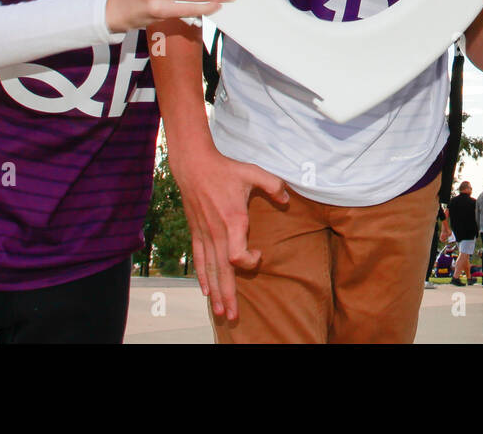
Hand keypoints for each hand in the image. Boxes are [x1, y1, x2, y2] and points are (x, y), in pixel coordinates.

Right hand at [169, 145, 288, 320]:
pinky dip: (202, 277)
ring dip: (215, 292)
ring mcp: (205, 235)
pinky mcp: (196, 233)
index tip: (259, 254)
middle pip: (222, 272)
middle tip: (232, 316)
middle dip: (228, 295)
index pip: (237, 256)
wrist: (195, 166)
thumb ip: (273, 185)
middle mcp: (217, 233)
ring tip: (219, 311)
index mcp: (233, 221)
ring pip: (210, 270)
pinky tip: (205, 290)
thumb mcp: (253, 172)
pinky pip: (199, 260)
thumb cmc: (226, 170)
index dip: (249, 262)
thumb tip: (287, 200)